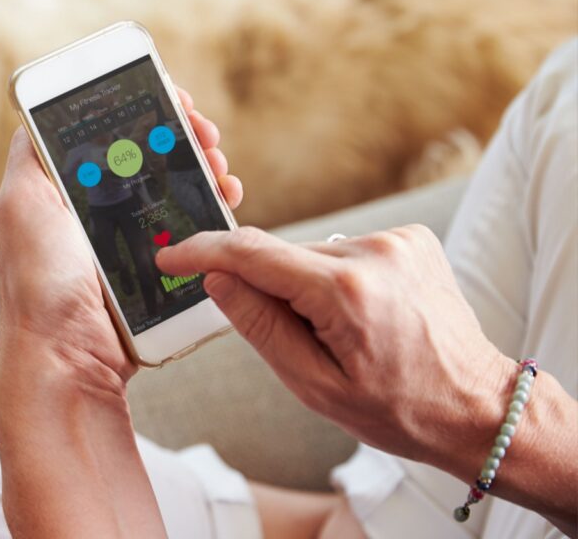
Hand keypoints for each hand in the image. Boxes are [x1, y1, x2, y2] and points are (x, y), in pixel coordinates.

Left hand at [0, 88, 241, 388]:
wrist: (69, 358)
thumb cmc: (40, 282)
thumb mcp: (22, 206)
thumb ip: (31, 158)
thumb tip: (39, 117)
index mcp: (65, 192)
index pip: (109, 133)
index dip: (142, 109)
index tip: (171, 99)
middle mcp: (97, 211)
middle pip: (150, 155)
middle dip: (183, 136)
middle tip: (207, 135)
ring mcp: (130, 240)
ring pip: (175, 188)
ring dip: (203, 168)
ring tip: (220, 169)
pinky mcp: (159, 269)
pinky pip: (190, 228)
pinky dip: (212, 208)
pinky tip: (225, 198)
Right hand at [156, 225, 515, 473]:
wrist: (477, 405)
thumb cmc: (397, 408)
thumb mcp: (314, 385)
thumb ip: (260, 326)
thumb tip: (218, 280)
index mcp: (346, 292)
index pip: (251, 253)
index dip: (201, 252)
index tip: (170, 255)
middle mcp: (373, 251)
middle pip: (282, 254)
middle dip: (268, 288)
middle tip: (296, 340)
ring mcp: (397, 239)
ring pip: (312, 253)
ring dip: (305, 285)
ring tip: (343, 334)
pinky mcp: (410, 238)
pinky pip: (345, 250)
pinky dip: (336, 277)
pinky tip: (363, 313)